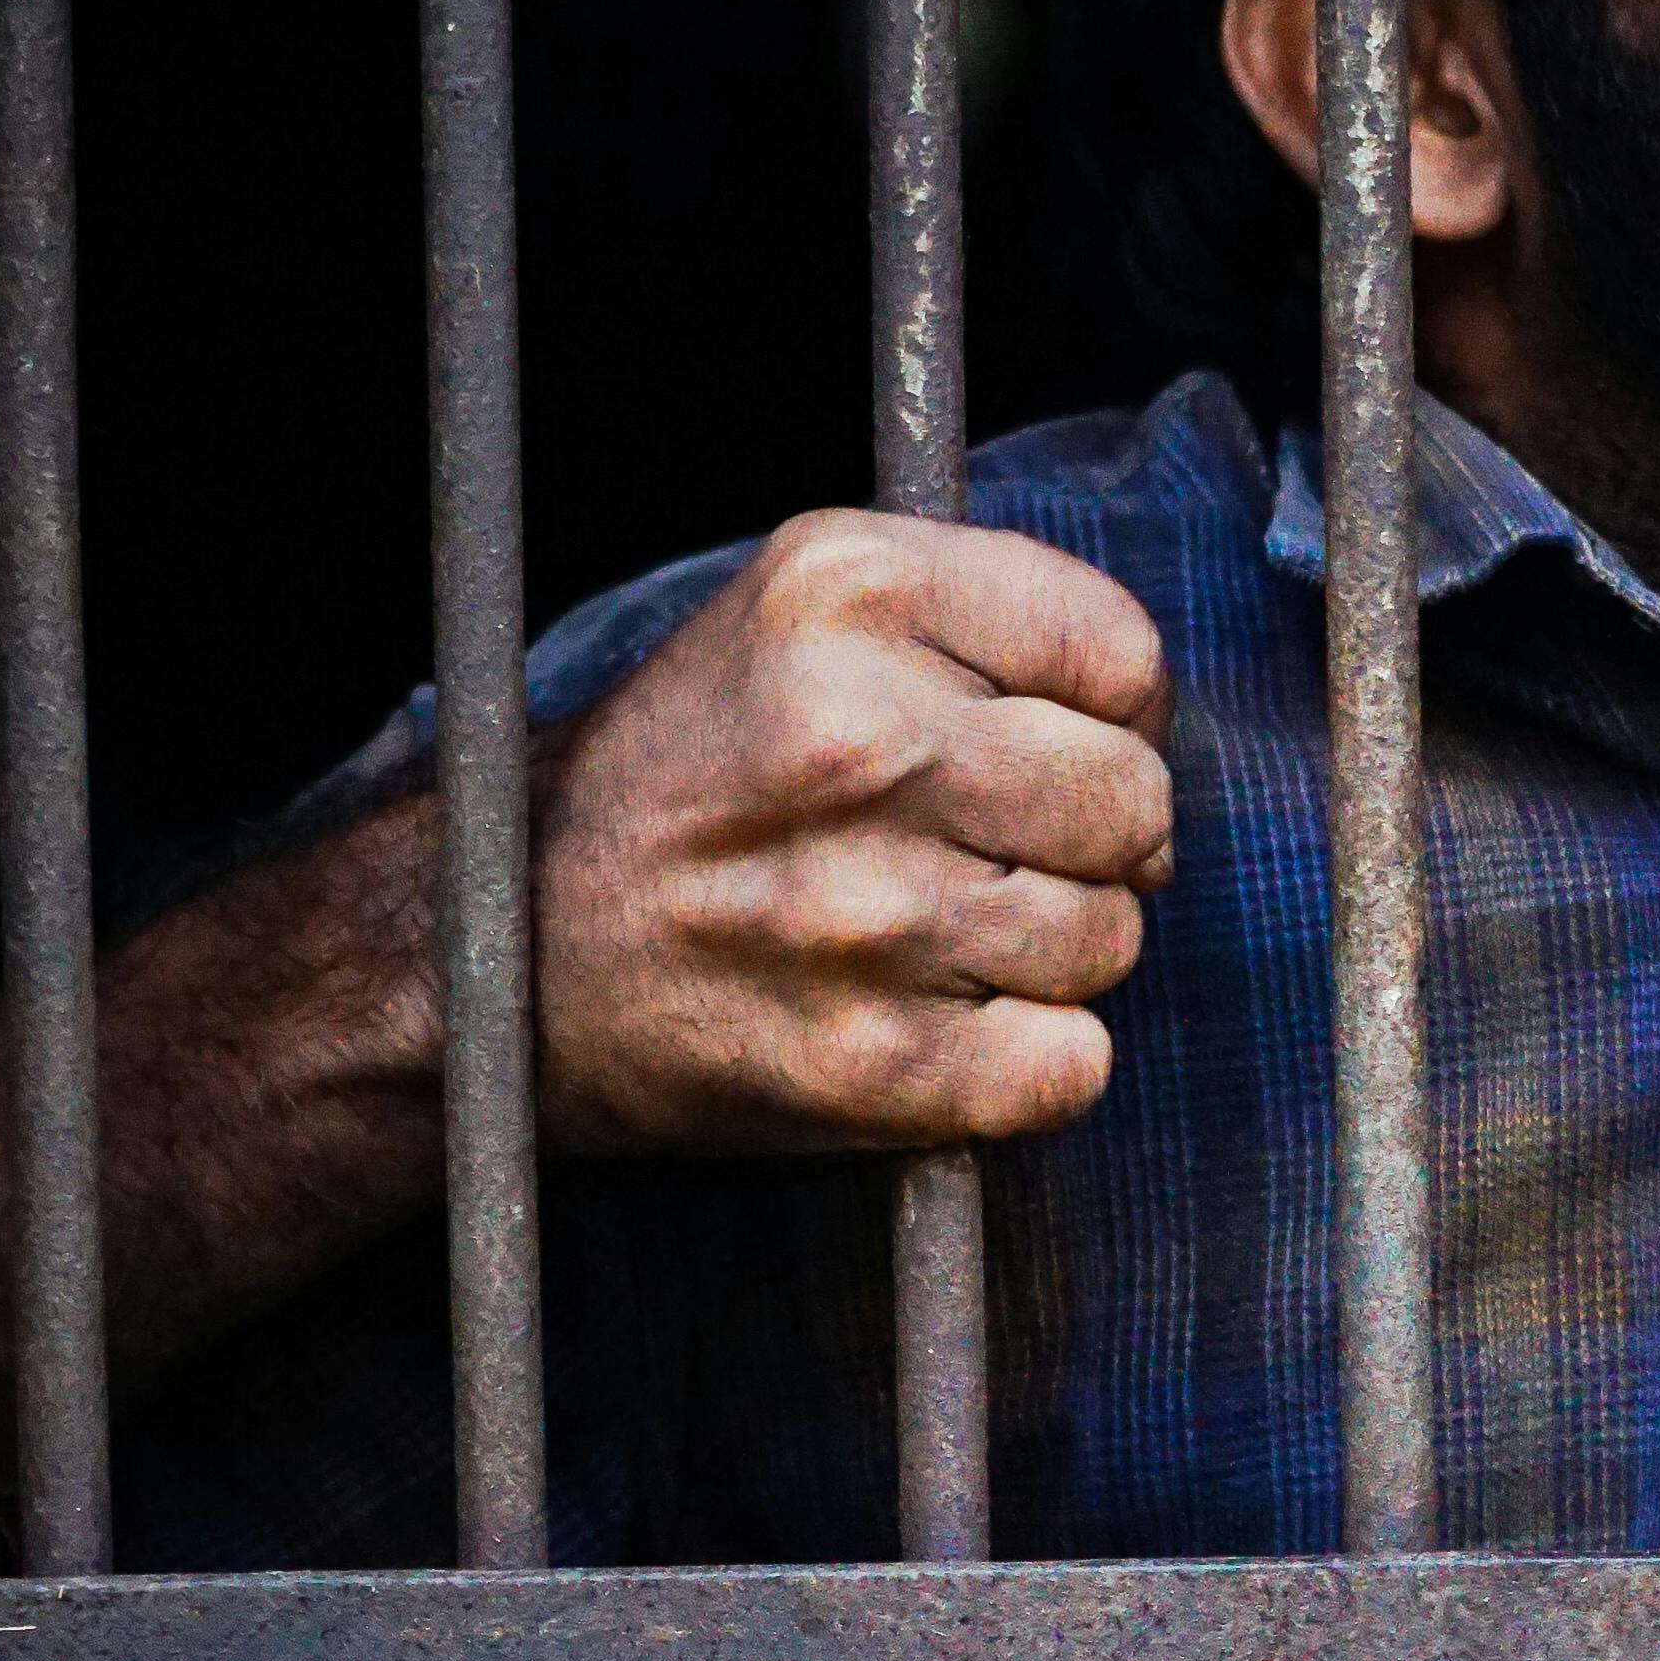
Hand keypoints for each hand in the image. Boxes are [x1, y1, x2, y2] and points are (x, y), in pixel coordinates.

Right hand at [535, 511, 1176, 1152]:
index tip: (1035, 741)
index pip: (1122, 653)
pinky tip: (944, 1025)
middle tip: (996, 852)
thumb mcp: (800, 611)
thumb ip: (981, 610)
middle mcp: (855, 741)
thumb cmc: (691, 777)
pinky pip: (1073, 1066)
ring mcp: (864, 913)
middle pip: (1136, 798)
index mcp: (846, 594)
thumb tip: (1151, 716)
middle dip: (1094, 836)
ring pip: (1111, 938)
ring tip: (943, 935)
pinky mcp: (869, 1064)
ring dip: (1056, 952)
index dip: (1109, 710)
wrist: (507, 950)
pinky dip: (1033, 1063)